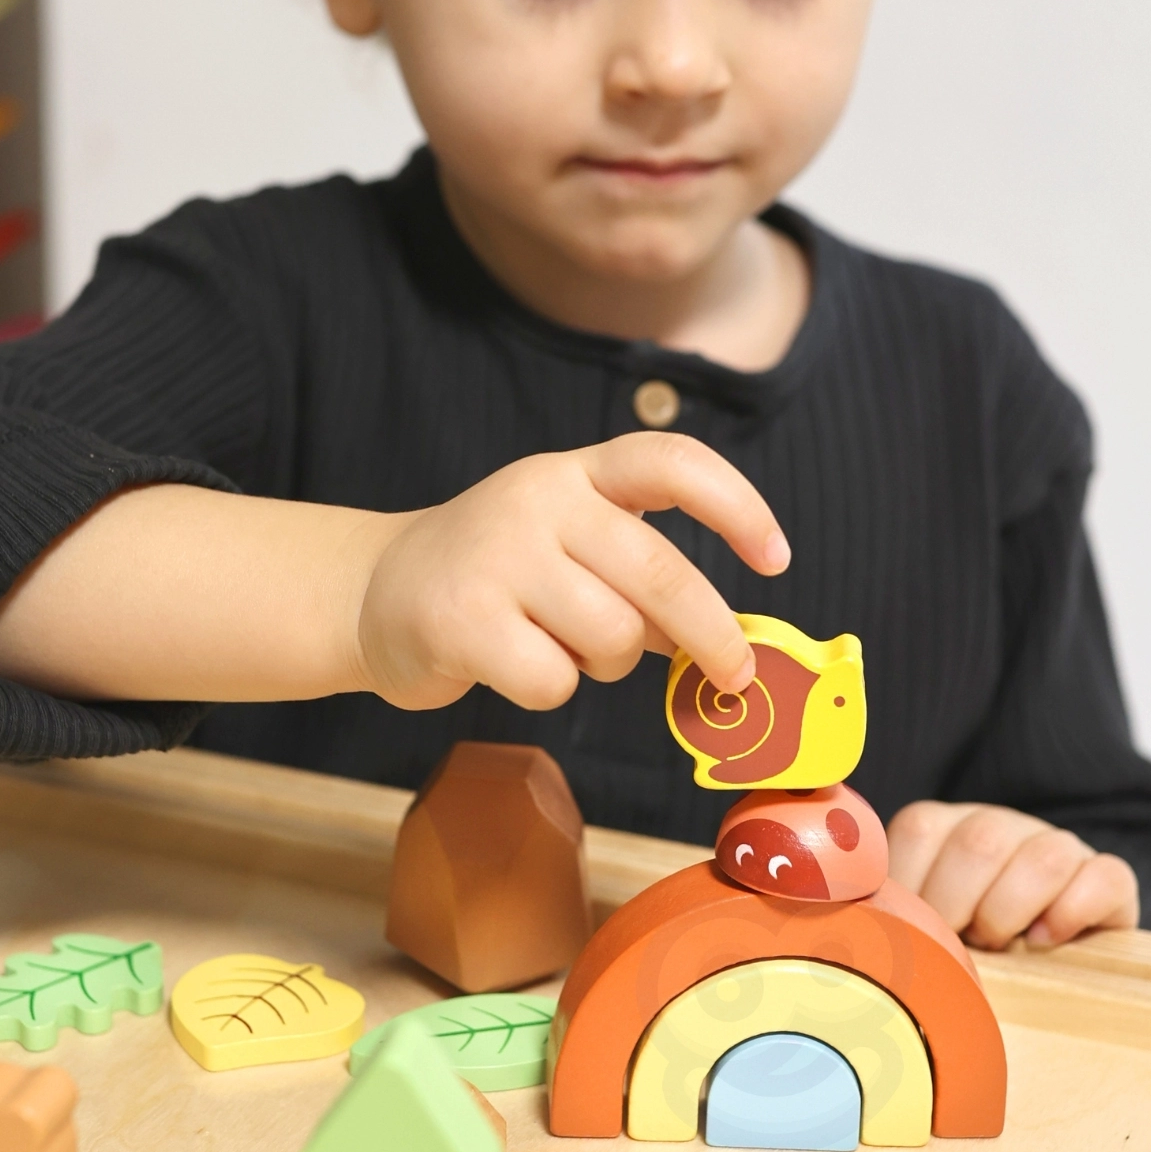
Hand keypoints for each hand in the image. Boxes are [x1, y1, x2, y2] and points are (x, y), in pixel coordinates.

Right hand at [351, 434, 789, 711]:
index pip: (673, 463)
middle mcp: (538, 500)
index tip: (776, 560)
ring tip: (563, 648)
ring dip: (606, 664)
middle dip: (712, 635)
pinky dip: (550, 688)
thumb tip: (721, 640)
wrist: (375, 592)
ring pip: (613, 638)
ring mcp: (497, 558)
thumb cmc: (495, 576)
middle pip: (659, 574)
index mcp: (574, 473)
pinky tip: (513, 664)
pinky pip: (555, 680)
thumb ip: (639, 575)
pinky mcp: (461, 620)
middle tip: (735, 676)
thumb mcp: (567, 547)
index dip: (737, 507)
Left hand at [885, 801, 1138, 948]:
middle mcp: (999, 826)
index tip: (916, 930)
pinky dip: (1072, 913)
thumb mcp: (916, 930)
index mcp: (943, 830)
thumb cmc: (961, 950)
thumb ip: (888, 919)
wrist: (1043, 960)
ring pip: (1043, 857)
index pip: (919, 829)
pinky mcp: (1108, 877)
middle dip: (962, 907)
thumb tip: (855, 936)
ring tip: (1004, 945)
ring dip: (1013, 912)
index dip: (915, 889)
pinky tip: (1046, 940)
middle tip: (960, 943)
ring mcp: (1057, 845)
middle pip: (981, 841)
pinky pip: (1103, 876)